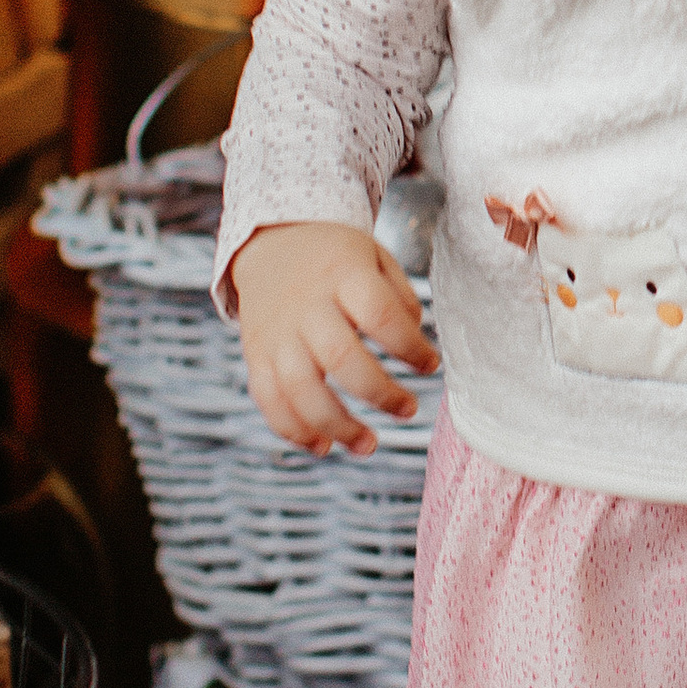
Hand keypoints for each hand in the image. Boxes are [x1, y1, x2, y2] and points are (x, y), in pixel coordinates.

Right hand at [232, 220, 439, 457]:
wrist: (272, 241)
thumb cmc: (337, 257)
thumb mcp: (375, 256)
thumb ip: (400, 298)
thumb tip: (415, 345)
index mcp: (342, 273)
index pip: (380, 314)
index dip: (410, 346)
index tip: (431, 365)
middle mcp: (306, 305)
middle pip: (340, 357)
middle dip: (380, 393)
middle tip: (409, 409)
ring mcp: (277, 332)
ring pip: (300, 388)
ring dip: (337, 425)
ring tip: (369, 445)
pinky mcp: (255, 354)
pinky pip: (268, 399)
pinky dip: (293, 430)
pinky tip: (323, 446)